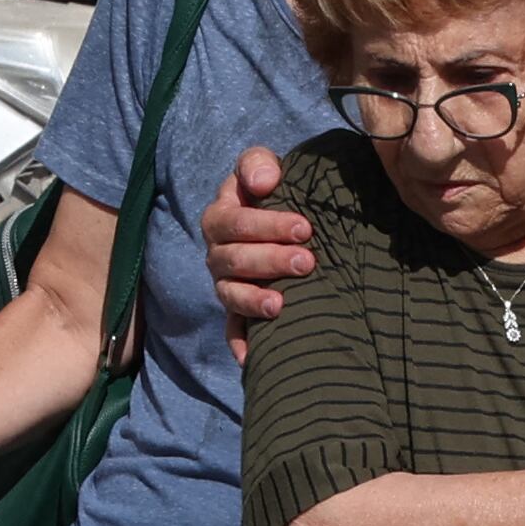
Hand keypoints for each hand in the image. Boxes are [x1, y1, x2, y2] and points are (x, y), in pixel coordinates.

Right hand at [202, 145, 312, 358]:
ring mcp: (226, 284)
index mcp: (221, 216)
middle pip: (232, 260)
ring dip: (253, 301)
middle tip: (306, 261)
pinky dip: (240, 345)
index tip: (304, 228)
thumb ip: (258, 165)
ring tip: (281, 306)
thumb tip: (263, 183)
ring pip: (229, 295)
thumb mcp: (264, 168)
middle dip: (268, 261)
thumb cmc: (276, 190)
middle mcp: (218, 252)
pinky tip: (252, 359)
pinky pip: (232, 330)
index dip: (265, 225)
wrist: (286, 219)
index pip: (233, 221)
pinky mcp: (237, 311)